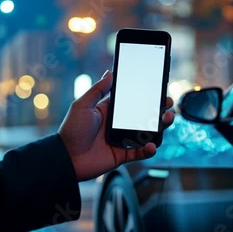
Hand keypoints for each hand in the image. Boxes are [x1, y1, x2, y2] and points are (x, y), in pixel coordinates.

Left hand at [58, 70, 174, 180]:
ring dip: (159, 127)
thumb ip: (97, 90)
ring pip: (147, 133)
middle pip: (144, 116)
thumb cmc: (71, 131)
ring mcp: (122, 139)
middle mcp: (119, 124)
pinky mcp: (122, 155)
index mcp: (110, 111)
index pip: (133, 101)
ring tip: (167, 119)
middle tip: (167, 103)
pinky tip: (151, 145)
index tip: (158, 88)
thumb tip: (110, 72)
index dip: (146, 96)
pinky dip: (148, 150)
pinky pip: (140, 152)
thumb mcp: (82, 105)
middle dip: (158, 109)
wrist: (65, 158)